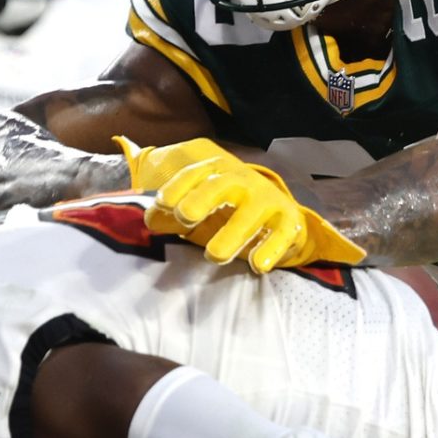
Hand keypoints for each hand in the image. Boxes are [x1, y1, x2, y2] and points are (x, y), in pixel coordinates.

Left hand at [125, 139, 364, 273]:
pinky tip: (257, 266)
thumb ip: (170, 214)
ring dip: (233, 234)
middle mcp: (241, 181)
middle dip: (202, 199)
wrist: (276, 213)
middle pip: (220, 185)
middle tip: (185, 216)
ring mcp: (267, 199)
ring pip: (251, 213)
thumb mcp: (196, 208)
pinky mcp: (289, 220)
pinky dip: (271, 249)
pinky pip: (282, 234)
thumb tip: (149, 220)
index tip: (162, 204)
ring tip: (214, 255)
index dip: (177, 186)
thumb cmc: (225, 209)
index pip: (193, 174)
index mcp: (215, 172)